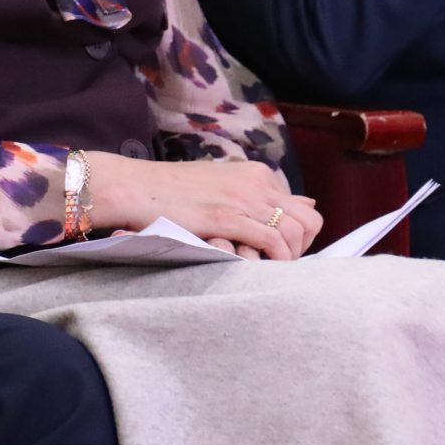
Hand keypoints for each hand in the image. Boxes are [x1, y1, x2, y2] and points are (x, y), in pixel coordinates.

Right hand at [83, 155, 319, 260]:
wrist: (136, 187)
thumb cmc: (175, 192)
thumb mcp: (226, 185)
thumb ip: (263, 195)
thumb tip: (306, 204)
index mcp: (258, 174)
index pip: (303, 210)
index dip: (297, 237)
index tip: (279, 252)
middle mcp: (257, 183)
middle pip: (308, 222)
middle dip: (301, 249)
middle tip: (279, 265)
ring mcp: (244, 199)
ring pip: (294, 233)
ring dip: (288, 257)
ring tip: (269, 270)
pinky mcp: (227, 217)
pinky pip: (271, 241)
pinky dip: (274, 259)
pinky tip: (260, 268)